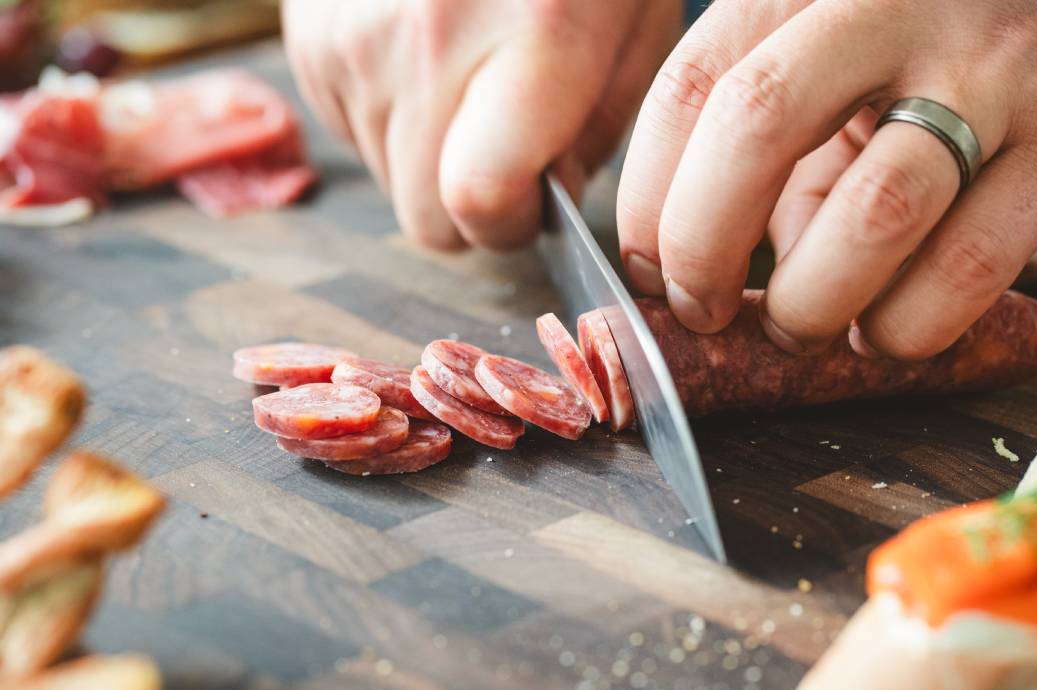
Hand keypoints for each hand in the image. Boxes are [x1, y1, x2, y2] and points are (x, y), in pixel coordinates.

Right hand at [283, 0, 680, 250]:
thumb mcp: (634, 24)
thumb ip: (598, 129)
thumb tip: (548, 198)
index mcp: (533, 38)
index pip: (481, 199)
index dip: (510, 226)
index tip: (535, 206)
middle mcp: (429, 41)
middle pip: (426, 216)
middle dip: (472, 212)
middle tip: (505, 154)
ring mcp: (355, 38)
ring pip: (389, 180)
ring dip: (432, 159)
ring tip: (466, 79)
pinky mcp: (311, 36)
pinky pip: (353, 132)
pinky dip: (393, 117)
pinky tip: (426, 58)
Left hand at [616, 0, 1036, 358]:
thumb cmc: (965, 52)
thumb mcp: (854, 73)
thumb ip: (784, 157)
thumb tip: (717, 273)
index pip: (693, 84)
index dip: (647, 196)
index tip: (649, 269)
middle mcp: (899, 6)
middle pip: (756, 123)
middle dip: (704, 243)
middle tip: (703, 309)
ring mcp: (993, 71)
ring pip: (872, 210)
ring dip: (811, 300)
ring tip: (804, 327)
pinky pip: (966, 266)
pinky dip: (905, 325)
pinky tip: (887, 331)